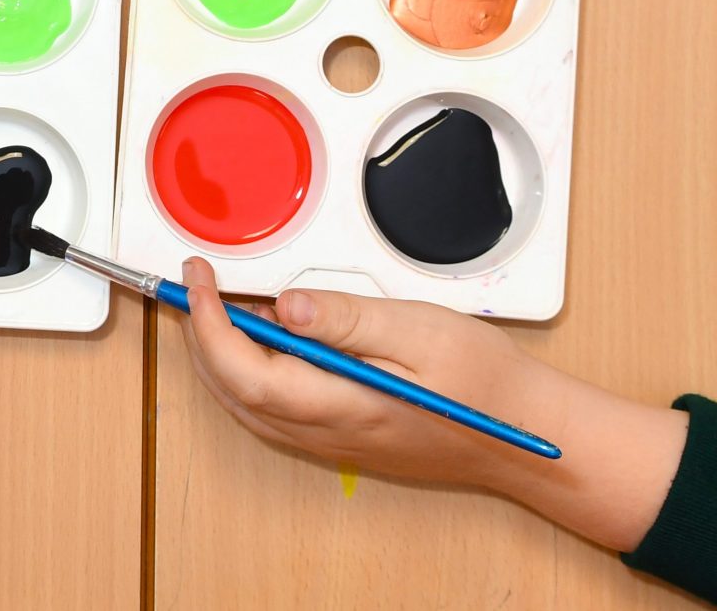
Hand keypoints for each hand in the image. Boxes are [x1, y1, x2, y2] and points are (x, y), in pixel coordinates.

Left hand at [179, 258, 685, 551]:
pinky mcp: (339, 437)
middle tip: (193, 283)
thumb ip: (348, 319)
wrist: (523, 433)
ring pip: (246, 403)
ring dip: (219, 355)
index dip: (206, 322)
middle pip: (233, 389)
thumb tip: (284, 305)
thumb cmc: (482, 382)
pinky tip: (258, 341)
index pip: (244, 368)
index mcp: (340, 403)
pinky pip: (271, 411)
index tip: (196, 277)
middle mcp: (325, 431)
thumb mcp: (420, 332)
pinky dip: (247, 374)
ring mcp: (329, 440)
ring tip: (213, 304)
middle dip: (200, 335)